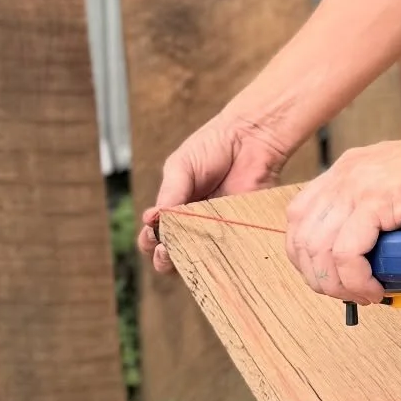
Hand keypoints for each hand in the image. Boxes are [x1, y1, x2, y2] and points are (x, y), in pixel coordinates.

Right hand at [138, 111, 293, 273]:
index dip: (149, 240)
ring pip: (200, 260)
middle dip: (163, 257)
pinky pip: (230, 252)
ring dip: (188, 262)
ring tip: (184, 252)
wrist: (251, 137)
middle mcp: (194, 223)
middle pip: (173, 255)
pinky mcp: (242, 231)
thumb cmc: (213, 147)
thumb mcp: (180, 167)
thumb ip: (169, 194)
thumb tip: (151, 219)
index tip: (152, 230)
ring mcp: (218, 230)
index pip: (154, 235)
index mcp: (174, 208)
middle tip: (165, 248)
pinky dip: (220, 257)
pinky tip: (213, 249)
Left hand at [284, 131, 400, 304]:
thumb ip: (380, 217)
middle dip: (320, 279)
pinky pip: (348, 253)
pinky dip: (356, 280)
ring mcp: (358, 187)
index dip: (307, 258)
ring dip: (337, 285)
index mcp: (345, 172)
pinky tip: (374, 288)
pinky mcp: (378, 200)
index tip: (331, 279)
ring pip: (320, 250)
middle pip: (302, 239)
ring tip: (364, 295)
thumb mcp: (398, 191)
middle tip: (349, 295)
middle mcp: (344, 176)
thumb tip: (376, 263)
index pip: (299, 219)